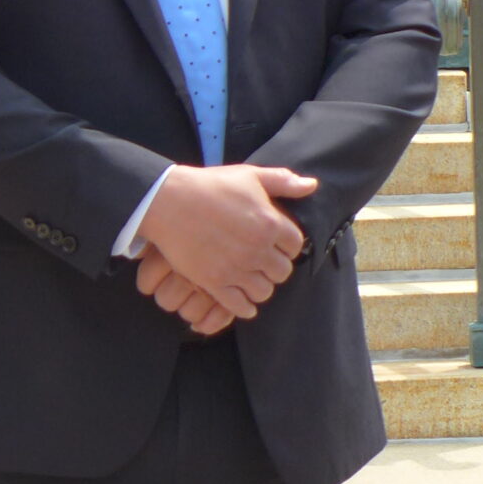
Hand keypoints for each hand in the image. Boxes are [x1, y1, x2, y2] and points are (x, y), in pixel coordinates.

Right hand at [135, 165, 317, 321]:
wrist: (170, 200)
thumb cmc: (211, 185)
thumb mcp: (251, 175)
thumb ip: (284, 181)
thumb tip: (312, 185)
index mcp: (271, 223)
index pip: (295, 246)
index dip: (288, 246)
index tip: (278, 245)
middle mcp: (258, 249)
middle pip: (283, 272)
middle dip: (276, 268)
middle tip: (265, 264)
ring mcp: (236, 268)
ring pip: (264, 292)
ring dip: (261, 287)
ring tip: (253, 280)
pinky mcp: (214, 282)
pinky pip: (239, 306)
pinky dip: (244, 307)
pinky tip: (242, 301)